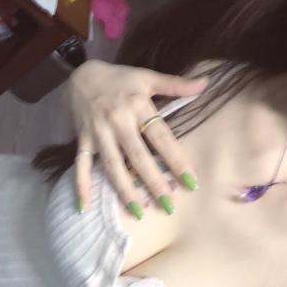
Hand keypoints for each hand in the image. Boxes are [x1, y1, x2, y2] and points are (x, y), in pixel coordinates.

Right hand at [68, 59, 207, 214]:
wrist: (80, 75)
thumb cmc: (119, 78)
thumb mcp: (147, 77)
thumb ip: (176, 84)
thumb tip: (206, 83)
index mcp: (137, 106)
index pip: (161, 137)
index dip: (176, 160)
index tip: (191, 182)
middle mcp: (118, 121)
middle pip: (137, 157)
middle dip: (153, 182)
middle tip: (168, 206)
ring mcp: (98, 133)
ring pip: (112, 166)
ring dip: (125, 189)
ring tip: (139, 211)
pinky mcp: (83, 141)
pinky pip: (81, 165)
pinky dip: (81, 185)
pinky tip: (84, 206)